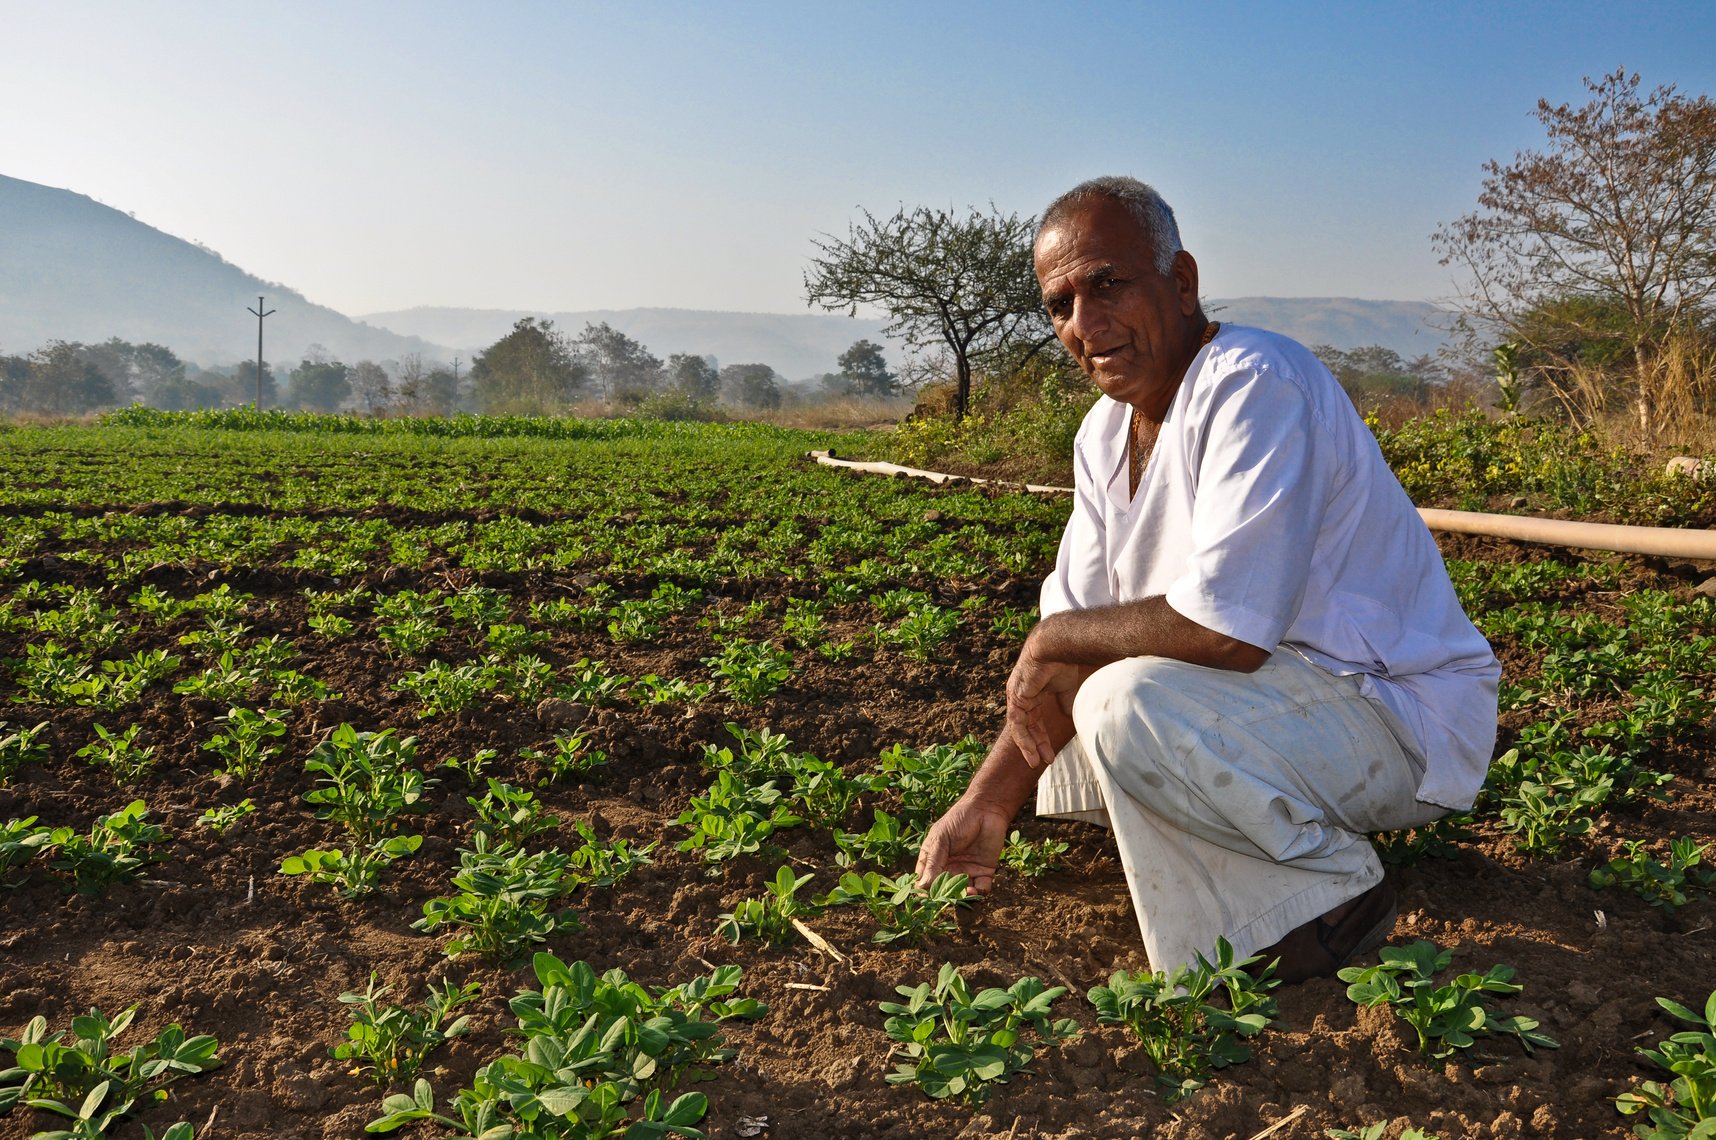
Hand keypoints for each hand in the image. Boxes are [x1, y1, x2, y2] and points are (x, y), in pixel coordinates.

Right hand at [915, 796, 1012, 894]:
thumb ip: (934, 862)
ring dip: (963, 897)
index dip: (924, 891)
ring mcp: (967, 871)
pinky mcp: (984, 872)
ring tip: (965, 892)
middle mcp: (949, 869)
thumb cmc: (959, 820)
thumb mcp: (941, 839)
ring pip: (962, 893)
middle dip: (945, 896)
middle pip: (943, 890)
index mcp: (933, 860)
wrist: (987, 810)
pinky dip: (979, 892)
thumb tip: (922, 886)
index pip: (924, 880)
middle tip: (947, 897)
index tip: (925, 899)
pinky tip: (976, 889)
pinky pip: (981, 889)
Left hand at [1005, 640, 1087, 768]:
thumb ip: (1065, 703)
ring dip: (1028, 746)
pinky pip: (1017, 724)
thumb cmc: (1062, 663)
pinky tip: (1031, 751)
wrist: (1056, 649)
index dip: (1042, 737)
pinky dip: (1023, 739)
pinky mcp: (1016, 698)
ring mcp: (1016, 696)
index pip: (1034, 720)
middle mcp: (1021, 695)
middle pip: (1026, 726)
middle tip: (1043, 761)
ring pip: (1019, 728)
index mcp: (1032, 692)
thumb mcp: (1066, 689)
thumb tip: (1069, 716)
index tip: (1050, 753)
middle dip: (1035, 744)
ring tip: (1036, 762)